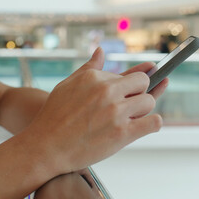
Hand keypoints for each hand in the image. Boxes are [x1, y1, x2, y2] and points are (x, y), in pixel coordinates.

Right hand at [23, 47, 162, 176]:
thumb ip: (89, 68)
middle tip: (131, 105)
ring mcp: (116, 112)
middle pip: (143, 82)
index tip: (140, 86)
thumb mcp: (68, 85)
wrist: (46, 147)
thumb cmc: (54, 116)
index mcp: (96, 77)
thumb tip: (100, 51)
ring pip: (149, 101)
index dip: (135, 82)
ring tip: (132, 118)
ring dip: (144, 110)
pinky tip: (146, 125)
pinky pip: (153, 122)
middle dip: (141, 93)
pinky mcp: (122, 133)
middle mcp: (107, 91)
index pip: (129, 74)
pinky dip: (153, 123)